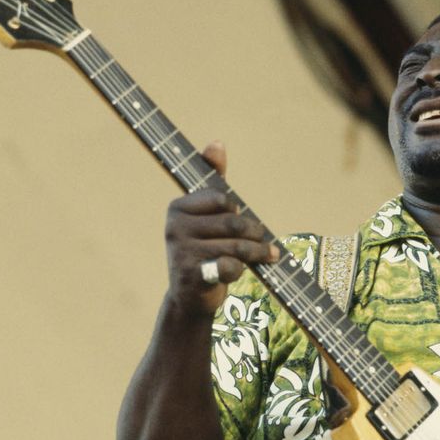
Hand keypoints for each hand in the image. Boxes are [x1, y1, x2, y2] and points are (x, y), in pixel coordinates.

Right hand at [163, 141, 277, 314]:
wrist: (191, 297)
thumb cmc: (206, 249)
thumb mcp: (208, 215)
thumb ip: (213, 179)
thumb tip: (217, 143)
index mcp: (178, 208)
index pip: (224, 200)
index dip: (239, 212)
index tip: (241, 222)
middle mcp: (174, 227)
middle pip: (234, 223)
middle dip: (256, 235)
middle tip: (265, 245)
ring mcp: (181, 252)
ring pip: (237, 246)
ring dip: (257, 254)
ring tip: (265, 257)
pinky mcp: (192, 276)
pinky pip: (231, 266)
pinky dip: (241, 270)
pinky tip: (237, 272)